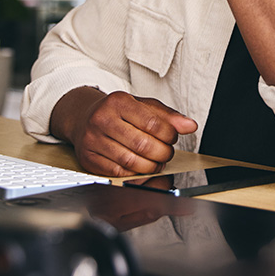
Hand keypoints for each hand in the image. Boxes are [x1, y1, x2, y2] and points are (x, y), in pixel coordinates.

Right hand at [51, 88, 197, 176]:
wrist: (84, 117)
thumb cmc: (119, 112)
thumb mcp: (143, 106)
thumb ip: (167, 116)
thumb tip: (190, 126)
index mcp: (118, 101)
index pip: (152, 123)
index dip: (169, 134)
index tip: (173, 137)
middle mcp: (102, 119)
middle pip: (142, 144)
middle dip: (162, 153)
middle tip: (167, 153)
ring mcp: (92, 140)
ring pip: (130, 161)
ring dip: (151, 166)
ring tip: (157, 161)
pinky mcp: (88, 159)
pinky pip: (117, 172)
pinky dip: (134, 174)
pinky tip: (141, 167)